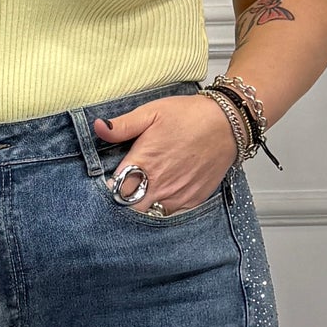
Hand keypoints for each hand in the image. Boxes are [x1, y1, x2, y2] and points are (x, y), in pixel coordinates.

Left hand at [92, 95, 238, 212]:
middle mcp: (159, 184)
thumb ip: (122, 126)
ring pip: (150, 214)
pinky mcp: (192, 200)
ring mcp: (177, 195)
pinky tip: (162, 194)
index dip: (110, 189)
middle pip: (130, 208)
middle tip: (126, 190)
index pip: (115, 190)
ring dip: (144, 206)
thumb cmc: (189, 115)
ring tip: (144, 192)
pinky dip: (163, 208)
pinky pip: (171, 214)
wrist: (228, 123)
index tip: (111, 182)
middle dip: (124, 203)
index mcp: (143, 163)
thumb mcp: (151, 112)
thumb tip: (98, 127)